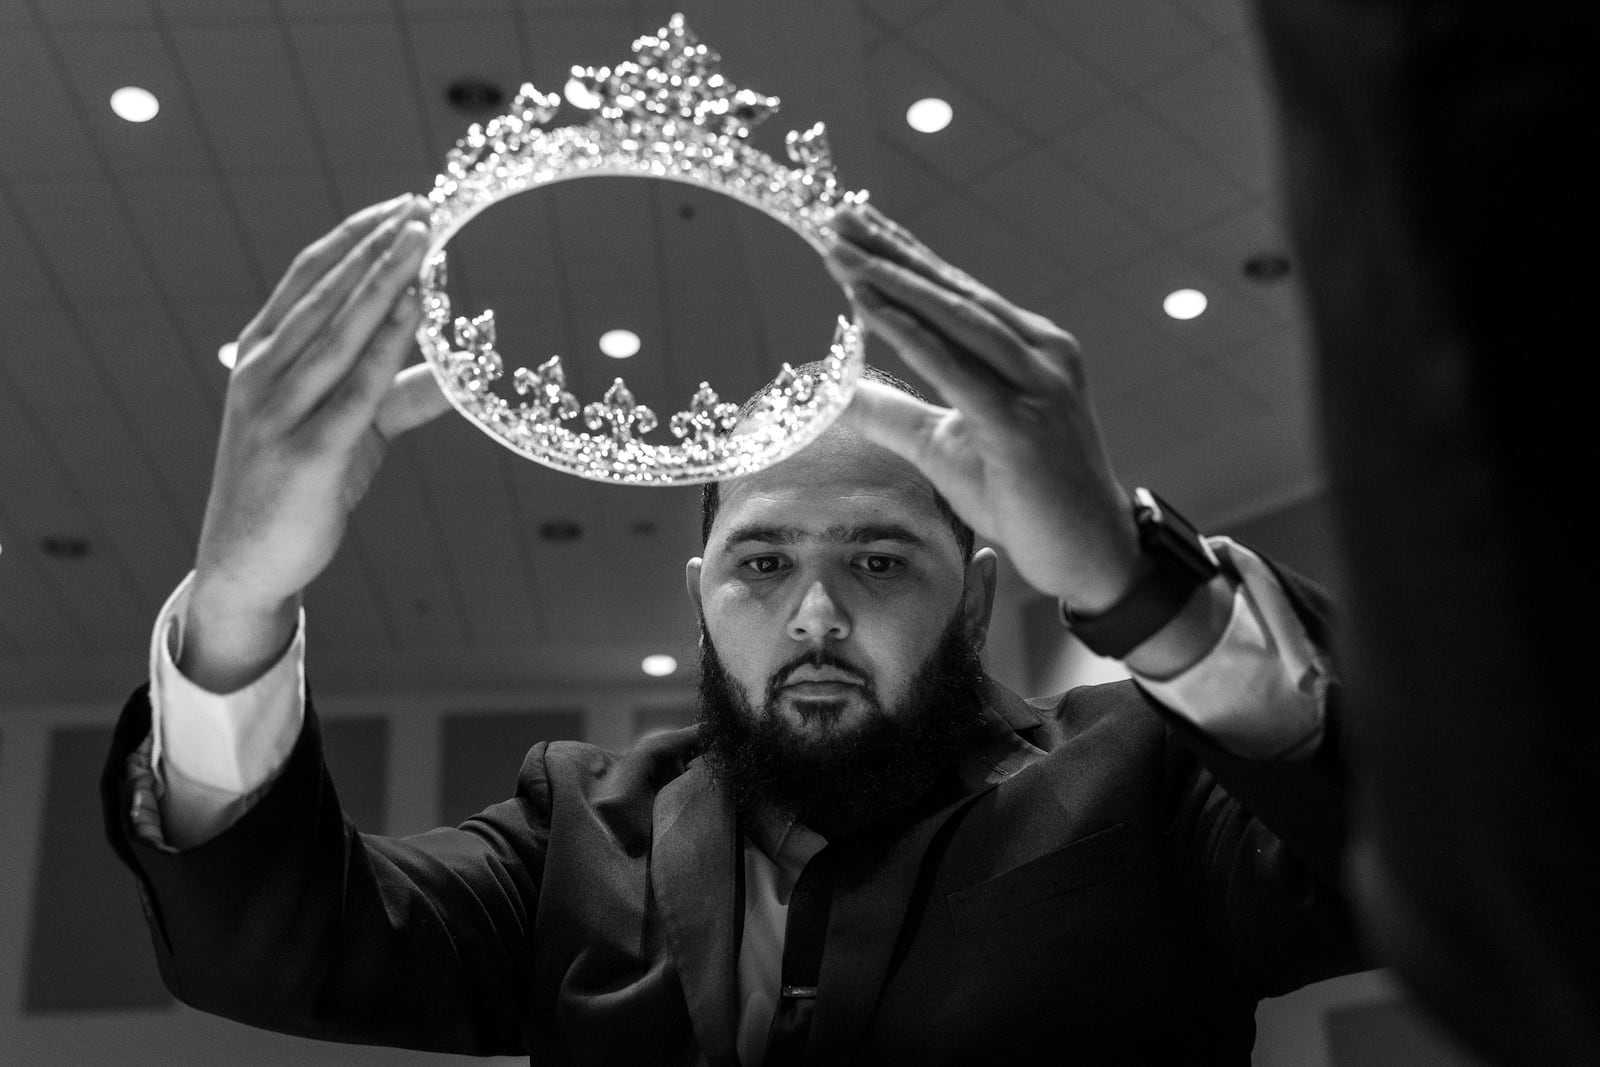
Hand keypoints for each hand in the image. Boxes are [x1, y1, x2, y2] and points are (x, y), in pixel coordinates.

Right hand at [182, 194, 448, 690]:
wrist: (248, 562)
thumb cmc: (300, 486)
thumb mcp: (350, 430)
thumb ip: (397, 393)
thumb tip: (459, 373)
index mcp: (263, 355)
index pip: (311, 277)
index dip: (356, 237)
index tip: (401, 204)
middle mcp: (263, 373)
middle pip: (328, 293)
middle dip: (376, 245)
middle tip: (422, 203)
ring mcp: (279, 411)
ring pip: (339, 330)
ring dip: (383, 279)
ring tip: (423, 236)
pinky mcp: (306, 454)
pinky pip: (355, 388)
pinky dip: (386, 345)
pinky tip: (415, 310)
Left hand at [823, 203, 1138, 611]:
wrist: (1090, 554)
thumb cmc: (1025, 497)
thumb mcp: (946, 446)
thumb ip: (895, 415)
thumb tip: (838, 394)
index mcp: (1028, 348)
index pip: (954, 290)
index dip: (902, 254)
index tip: (852, 222)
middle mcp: (1039, 351)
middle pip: (950, 290)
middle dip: (889, 252)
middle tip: (836, 216)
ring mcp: (1037, 384)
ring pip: (952, 317)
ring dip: (891, 281)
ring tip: (840, 253)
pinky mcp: (1021, 426)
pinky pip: (956, 370)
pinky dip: (910, 334)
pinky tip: (869, 306)